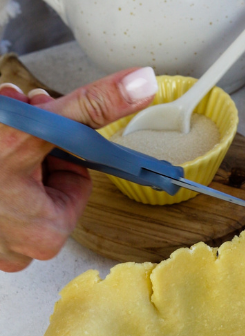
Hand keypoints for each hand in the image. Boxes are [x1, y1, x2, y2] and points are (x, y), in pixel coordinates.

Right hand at [0, 67, 155, 272]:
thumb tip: (140, 87)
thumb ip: (89, 106)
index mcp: (44, 232)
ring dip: (3, 151)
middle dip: (27, 143)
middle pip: (44, 180)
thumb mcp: (31, 123)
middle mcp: (19, 248)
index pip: (74, 177)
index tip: (37, 122)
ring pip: (15, 184)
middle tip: (6, 120)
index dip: (55, 140)